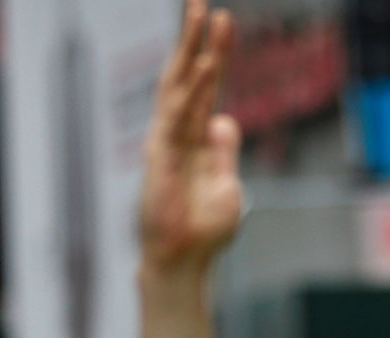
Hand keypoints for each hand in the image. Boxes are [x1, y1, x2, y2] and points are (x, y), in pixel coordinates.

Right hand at [139, 0, 240, 268]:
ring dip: (191, 49)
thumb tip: (225, 120)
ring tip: (202, 14)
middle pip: (187, 75)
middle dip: (195, 38)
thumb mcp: (227, 185)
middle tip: (203, 2)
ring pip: (178, 85)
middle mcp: (178, 133)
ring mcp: (167, 141)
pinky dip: (193, 88)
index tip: (225, 21)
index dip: (215, 54)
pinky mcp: (162, 155)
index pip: (206, 87)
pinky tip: (205, 63)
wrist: (184, 260)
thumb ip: (224, 152)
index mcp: (195, 139)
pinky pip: (178, 114)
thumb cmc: (203, 230)